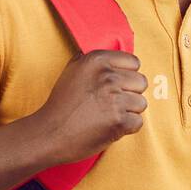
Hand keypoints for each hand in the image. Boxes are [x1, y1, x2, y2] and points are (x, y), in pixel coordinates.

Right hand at [27, 49, 147, 164]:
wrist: (49, 133)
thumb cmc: (60, 105)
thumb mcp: (71, 71)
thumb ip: (91, 60)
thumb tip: (110, 56)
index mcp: (97, 61)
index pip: (134, 62)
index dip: (127, 76)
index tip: (116, 85)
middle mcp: (108, 77)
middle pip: (141, 82)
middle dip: (130, 94)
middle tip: (111, 103)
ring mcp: (115, 99)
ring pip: (141, 103)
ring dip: (129, 112)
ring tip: (108, 115)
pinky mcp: (119, 121)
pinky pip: (138, 122)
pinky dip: (126, 128)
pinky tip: (109, 127)